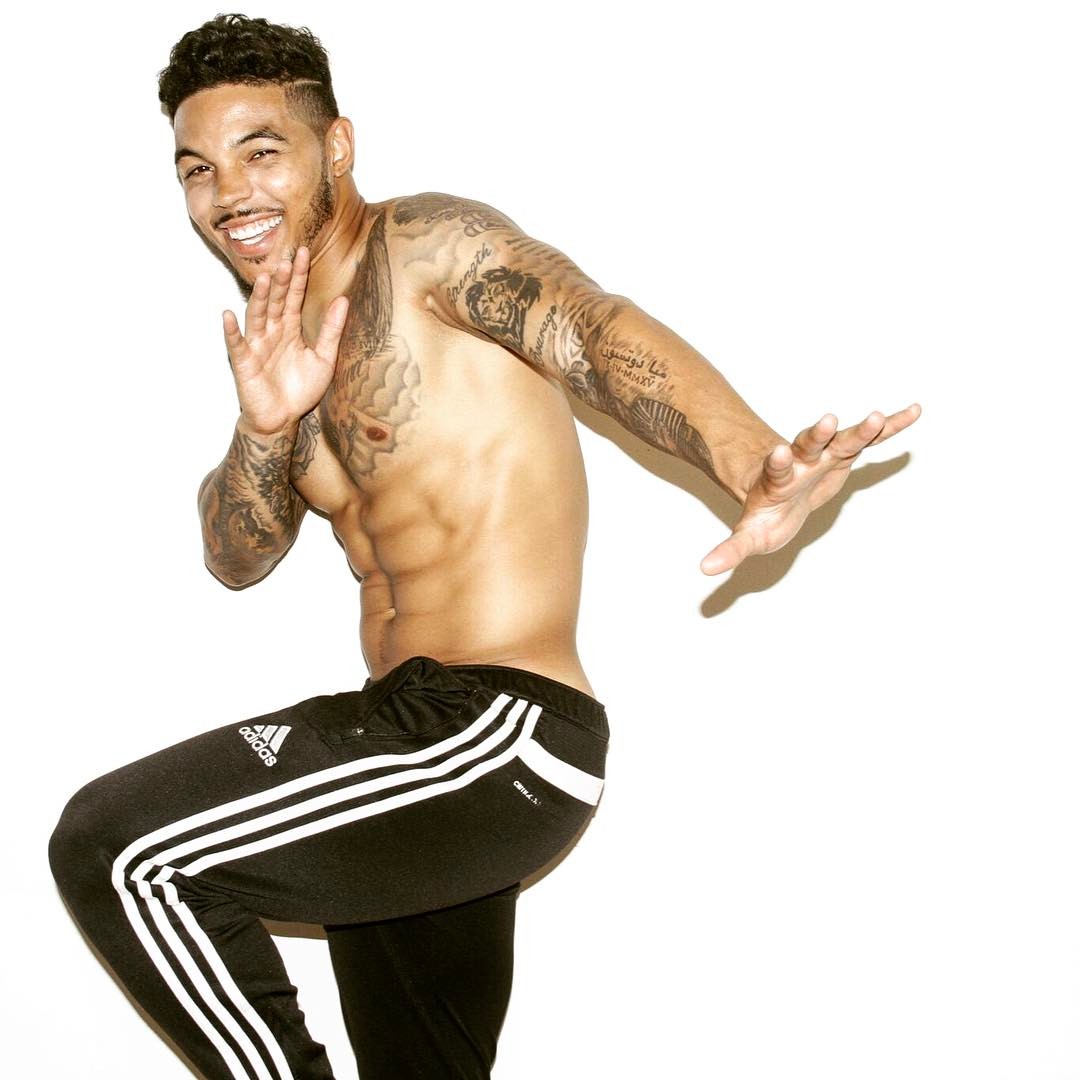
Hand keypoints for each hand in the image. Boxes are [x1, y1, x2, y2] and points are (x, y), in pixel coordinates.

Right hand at [222, 246, 348, 434]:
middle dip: (280, 281)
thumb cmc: (300, 390)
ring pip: (257, 316)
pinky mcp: (244, 363)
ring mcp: (256, 345)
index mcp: (290, 329)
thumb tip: (343, 300)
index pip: (294, 296)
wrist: (282, 420)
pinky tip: (229, 315)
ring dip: (260, 298)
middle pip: (276, 302)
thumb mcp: (324, 359)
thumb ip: (331, 330)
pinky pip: (236, 345)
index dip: (298, 276)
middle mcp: (272, 332)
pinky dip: (231, 331)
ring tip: (264, 278)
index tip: (303, 252)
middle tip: (286, 259)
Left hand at [700, 403, 921, 574]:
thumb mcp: (749, 535)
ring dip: (860, 429)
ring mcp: (825, 455)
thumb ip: (731, 549)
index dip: (776, 460)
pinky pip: (871, 440)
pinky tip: (913, 411)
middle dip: (816, 434)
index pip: (774, 467)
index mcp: (777, 479)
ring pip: (842, 438)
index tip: (776, 452)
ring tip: (878, 416)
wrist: (781, 491)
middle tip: (826, 420)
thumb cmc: (765, 513)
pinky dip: (890, 427)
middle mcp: (801, 461)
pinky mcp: (846, 454)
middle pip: (807, 444)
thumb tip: (704, 569)